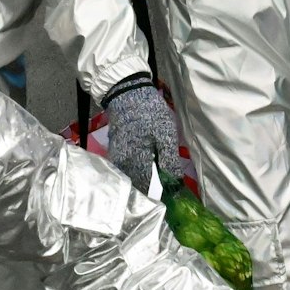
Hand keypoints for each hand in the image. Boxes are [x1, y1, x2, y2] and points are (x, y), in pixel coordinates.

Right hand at [102, 76, 182, 191]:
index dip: (160, 195)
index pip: (147, 188)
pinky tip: (146, 168)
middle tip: (167, 188)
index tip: (172, 196)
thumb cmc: (149, 112)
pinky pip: (126, 168)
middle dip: (150, 190)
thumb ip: (169, 161)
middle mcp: (122, 163)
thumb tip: (175, 185)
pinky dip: (136, 171)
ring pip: (131, 177)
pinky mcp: (115, 150)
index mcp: (134, 161)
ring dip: (143, 181)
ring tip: (158, 179)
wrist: (127, 92)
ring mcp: (116, 157)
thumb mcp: (166, 134)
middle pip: (136, 184)